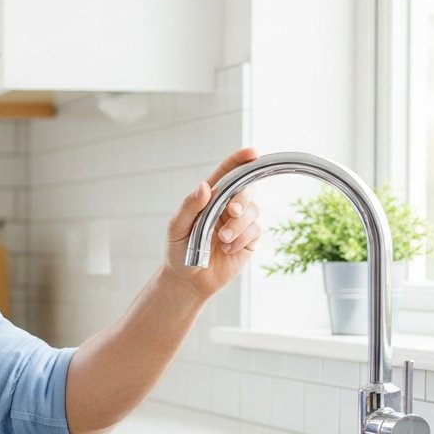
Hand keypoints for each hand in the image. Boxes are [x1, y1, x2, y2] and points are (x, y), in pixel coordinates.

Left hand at [164, 147, 260, 298]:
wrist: (188, 280)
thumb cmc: (179, 250)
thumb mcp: (177, 227)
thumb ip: (190, 206)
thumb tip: (203, 187)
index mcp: (209, 198)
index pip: (227, 174)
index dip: (240, 161)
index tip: (253, 153)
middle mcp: (226, 206)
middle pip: (246, 190)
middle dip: (242, 199)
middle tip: (231, 212)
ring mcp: (239, 222)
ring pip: (253, 211)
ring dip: (239, 225)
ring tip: (221, 240)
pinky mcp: (249, 239)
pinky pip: (255, 231)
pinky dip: (242, 239)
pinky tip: (228, 249)